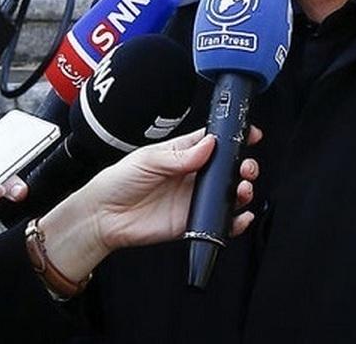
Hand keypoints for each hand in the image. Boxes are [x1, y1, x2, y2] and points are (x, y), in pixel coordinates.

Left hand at [36, 126, 261, 283]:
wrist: (104, 215)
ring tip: (242, 189)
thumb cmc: (119, 180)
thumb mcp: (148, 159)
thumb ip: (180, 156)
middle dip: (244, 166)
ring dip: (242, 191)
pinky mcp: (192, 222)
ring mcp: (194, 199)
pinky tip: (240, 216)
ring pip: (228, 194)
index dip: (234, 137)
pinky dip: (235, 221)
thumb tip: (209, 145)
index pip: (215, 142)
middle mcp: (192, 175)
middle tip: (245, 168)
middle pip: (228, 169)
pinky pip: (219, 222)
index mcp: (183, 153)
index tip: (250, 134)